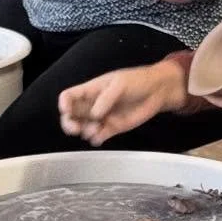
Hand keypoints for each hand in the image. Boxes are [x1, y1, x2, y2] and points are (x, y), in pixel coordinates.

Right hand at [59, 60, 187, 144]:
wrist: (157, 92)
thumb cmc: (137, 81)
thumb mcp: (119, 84)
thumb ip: (106, 98)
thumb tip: (95, 114)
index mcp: (91, 90)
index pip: (69, 96)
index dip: (64, 104)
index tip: (66, 111)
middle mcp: (93, 105)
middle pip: (71, 116)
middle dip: (69, 123)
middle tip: (76, 129)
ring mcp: (102, 118)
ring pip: (83, 128)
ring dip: (85, 132)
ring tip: (97, 129)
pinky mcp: (112, 128)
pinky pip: (98, 137)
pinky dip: (96, 139)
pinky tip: (100, 137)